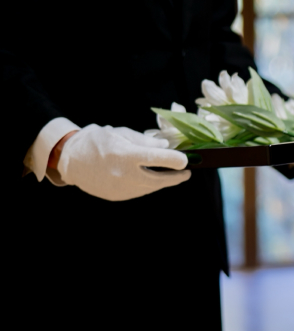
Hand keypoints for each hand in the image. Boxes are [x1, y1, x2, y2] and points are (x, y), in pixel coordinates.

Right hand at [55, 124, 190, 200]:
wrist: (70, 160)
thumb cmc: (95, 142)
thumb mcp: (119, 134)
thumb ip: (144, 141)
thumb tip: (165, 145)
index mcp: (125, 155)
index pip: (157, 159)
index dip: (175, 159)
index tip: (185, 160)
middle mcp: (124, 174)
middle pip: (159, 180)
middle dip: (176, 178)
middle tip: (185, 173)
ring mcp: (120, 188)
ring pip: (150, 187)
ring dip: (161, 182)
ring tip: (168, 174)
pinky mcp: (117, 196)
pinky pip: (139, 191)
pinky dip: (147, 185)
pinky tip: (149, 178)